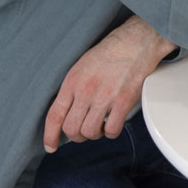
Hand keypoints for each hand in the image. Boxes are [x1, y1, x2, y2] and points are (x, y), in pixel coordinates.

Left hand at [44, 15, 174, 150]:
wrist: (137, 41)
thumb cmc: (112, 51)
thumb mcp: (82, 66)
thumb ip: (73, 88)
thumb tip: (68, 109)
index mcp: (72, 81)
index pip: (54, 116)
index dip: (50, 135)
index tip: (51, 146)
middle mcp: (85, 91)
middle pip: (71, 128)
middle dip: (77, 136)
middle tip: (85, 131)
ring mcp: (104, 96)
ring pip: (90, 132)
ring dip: (95, 134)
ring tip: (101, 127)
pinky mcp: (123, 100)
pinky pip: (112, 129)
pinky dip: (112, 132)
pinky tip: (114, 124)